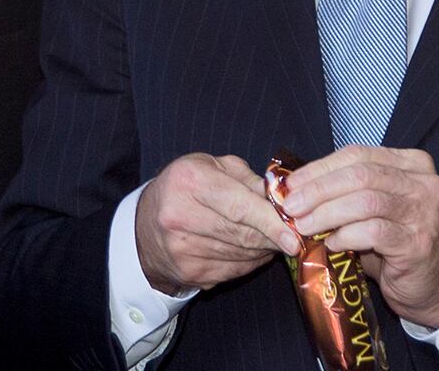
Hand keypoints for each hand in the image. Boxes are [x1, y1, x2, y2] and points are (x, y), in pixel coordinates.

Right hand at [135, 153, 301, 294]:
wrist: (144, 224)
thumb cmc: (185, 187)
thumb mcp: (213, 166)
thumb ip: (249, 179)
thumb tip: (281, 199)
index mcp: (190, 182)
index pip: (240, 207)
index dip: (271, 223)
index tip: (294, 234)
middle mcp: (181, 217)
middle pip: (243, 234)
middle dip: (274, 236)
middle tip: (294, 233)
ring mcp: (182, 250)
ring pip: (242, 255)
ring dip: (264, 249)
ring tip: (273, 237)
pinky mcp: (188, 273)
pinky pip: (234, 270)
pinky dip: (251, 261)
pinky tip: (253, 249)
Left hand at [282, 146, 438, 328]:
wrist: (433, 286)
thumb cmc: (398, 244)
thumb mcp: (377, 209)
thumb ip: (349, 192)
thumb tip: (297, 188)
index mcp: (413, 163)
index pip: (359, 154)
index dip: (321, 168)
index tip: (292, 184)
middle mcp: (424, 183)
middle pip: (361, 174)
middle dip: (319, 189)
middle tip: (291, 206)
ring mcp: (424, 212)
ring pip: (365, 200)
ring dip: (326, 213)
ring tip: (303, 226)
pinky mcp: (418, 242)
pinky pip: (373, 232)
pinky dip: (345, 236)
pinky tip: (329, 244)